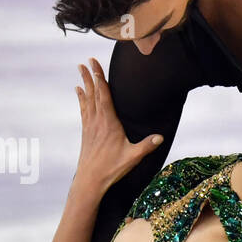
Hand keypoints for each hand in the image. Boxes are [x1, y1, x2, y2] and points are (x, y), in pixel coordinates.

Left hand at [74, 59, 162, 191]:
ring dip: (85, 83)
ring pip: (87, 99)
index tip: (94, 64)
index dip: (100, 78)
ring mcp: (90, 125)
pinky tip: (79, 92)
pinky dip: (82, 98)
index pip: (103, 96)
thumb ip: (147, 145)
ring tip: (80, 70)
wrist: (90, 180)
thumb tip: (161, 136)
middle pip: (93, 93)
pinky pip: (84, 109)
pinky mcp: (86, 131)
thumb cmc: (112, 168)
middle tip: (85, 61)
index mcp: (108, 123)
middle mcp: (97, 121)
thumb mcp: (132, 157)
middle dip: (90, 75)